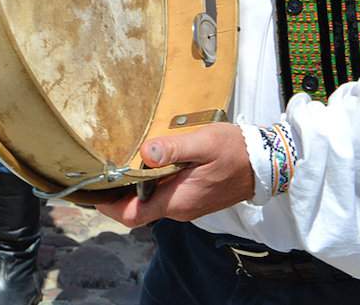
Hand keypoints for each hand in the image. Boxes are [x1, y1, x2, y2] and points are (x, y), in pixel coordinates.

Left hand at [92, 124, 254, 226]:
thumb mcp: (203, 143)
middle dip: (116, 193)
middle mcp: (179, 209)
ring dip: (133, 187)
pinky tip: (145, 163)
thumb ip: (173, 149)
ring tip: (117, 162)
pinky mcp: (193, 199)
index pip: (132, 215)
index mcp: (177, 201)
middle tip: (99, 169)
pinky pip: (163, 196)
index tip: (91, 189)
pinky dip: (149, 185)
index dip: (108, 206)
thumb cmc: (235, 151)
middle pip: (137, 209)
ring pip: (150, 202)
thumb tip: (145, 152)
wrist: (267, 163)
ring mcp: (187, 206)